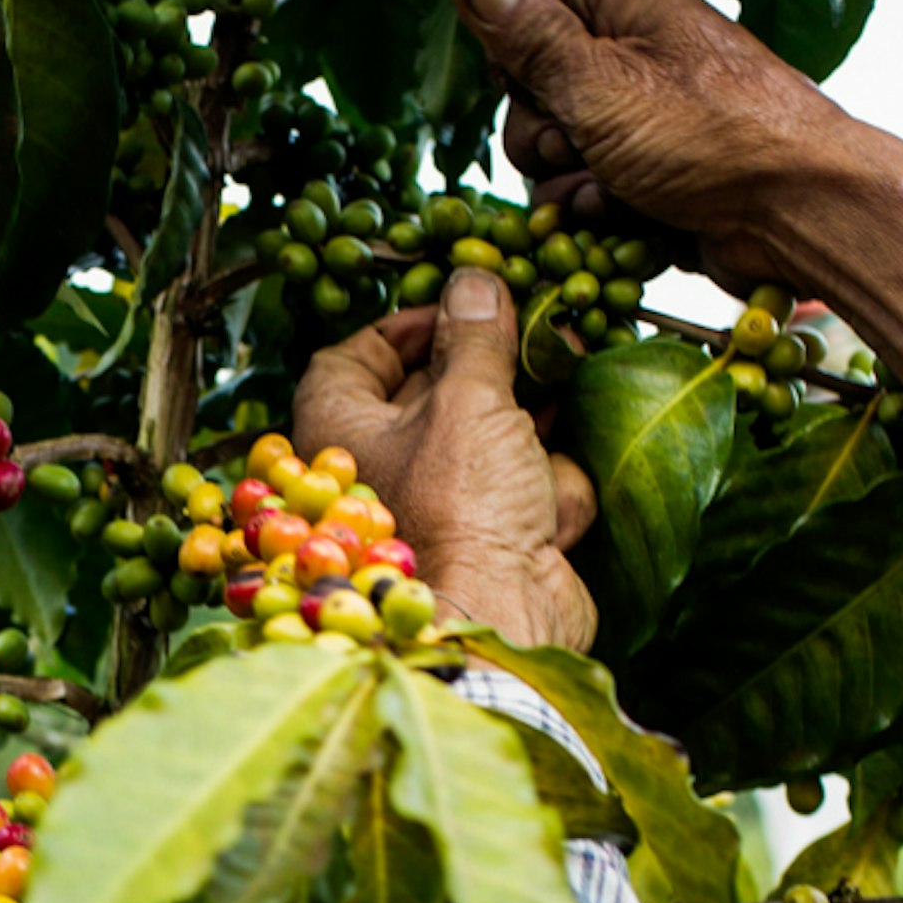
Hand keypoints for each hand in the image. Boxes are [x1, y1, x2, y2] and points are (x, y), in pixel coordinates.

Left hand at [295, 270, 598, 652]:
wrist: (501, 620)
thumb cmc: (459, 510)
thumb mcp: (469, 400)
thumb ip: (475, 337)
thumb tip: (473, 283)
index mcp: (340, 429)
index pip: (350, 359)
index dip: (401, 326)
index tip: (454, 307)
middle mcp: (381, 469)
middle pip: (432, 394)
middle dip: (490, 366)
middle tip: (533, 331)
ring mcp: (439, 508)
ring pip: (490, 441)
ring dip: (532, 424)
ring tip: (563, 384)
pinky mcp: (493, 541)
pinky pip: (524, 492)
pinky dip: (548, 493)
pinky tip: (552, 506)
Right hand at [453, 0, 902, 380]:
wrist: (802, 214)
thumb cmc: (713, 138)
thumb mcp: (602, 83)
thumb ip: (531, 38)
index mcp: (629, 7)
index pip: (534, 2)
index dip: (512, 50)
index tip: (524, 85)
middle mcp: (639, 55)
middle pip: (536, 87)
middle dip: (538, 132)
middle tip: (574, 147)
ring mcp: (650, 119)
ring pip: (559, 149)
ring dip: (565, 181)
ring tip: (607, 191)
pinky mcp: (658, 175)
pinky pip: (595, 189)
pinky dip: (599, 210)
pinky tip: (623, 219)